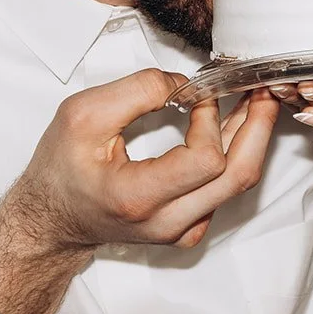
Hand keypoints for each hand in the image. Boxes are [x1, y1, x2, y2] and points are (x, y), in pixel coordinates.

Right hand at [1, 70, 278, 252]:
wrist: (52, 219)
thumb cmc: (60, 170)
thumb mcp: (82, 115)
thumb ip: (138, 91)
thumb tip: (186, 83)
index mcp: (138, 198)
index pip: (206, 161)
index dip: (211, 120)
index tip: (199, 95)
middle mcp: (166, 222)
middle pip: (238, 176)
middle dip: (257, 126)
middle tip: (260, 89)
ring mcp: (182, 230)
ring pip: (237, 183)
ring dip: (250, 137)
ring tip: (251, 99)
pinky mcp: (190, 227)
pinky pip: (226, 190)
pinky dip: (236, 154)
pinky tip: (232, 126)